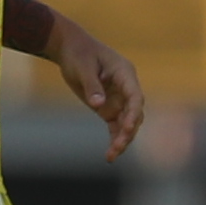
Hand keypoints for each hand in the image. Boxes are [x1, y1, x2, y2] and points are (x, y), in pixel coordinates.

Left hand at [50, 14, 147, 157]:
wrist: (70, 48)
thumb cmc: (78, 53)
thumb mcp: (82, 67)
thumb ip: (92, 86)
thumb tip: (99, 105)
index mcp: (125, 73)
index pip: (135, 96)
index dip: (133, 113)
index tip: (127, 127)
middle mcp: (126, 88)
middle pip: (134, 113)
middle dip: (128, 131)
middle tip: (117, 147)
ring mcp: (119, 99)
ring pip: (126, 123)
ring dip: (122, 139)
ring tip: (111, 156)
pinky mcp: (109, 108)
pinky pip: (115, 126)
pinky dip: (114, 139)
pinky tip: (110, 155)